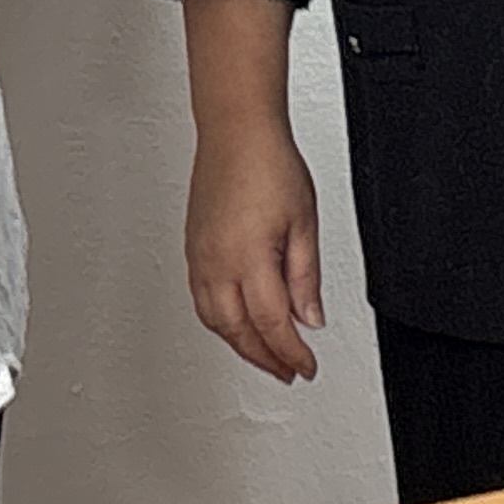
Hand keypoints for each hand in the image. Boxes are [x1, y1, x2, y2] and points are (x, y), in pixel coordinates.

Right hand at [185, 114, 323, 383]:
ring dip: (241, 345)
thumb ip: (306, 277)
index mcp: (249, 258)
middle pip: (239, 331)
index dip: (291, 352)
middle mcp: (217, 263)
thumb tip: (310, 318)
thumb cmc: (269, 165)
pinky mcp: (192, 250)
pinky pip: (201, 301)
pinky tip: (238, 324)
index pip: (272, 324)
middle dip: (265, 358)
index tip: (305, 366)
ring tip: (266, 355)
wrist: (236, 134)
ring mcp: (200, 258)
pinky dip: (221, 322)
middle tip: (288, 370)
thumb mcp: (304, 223)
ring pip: (215, 321)